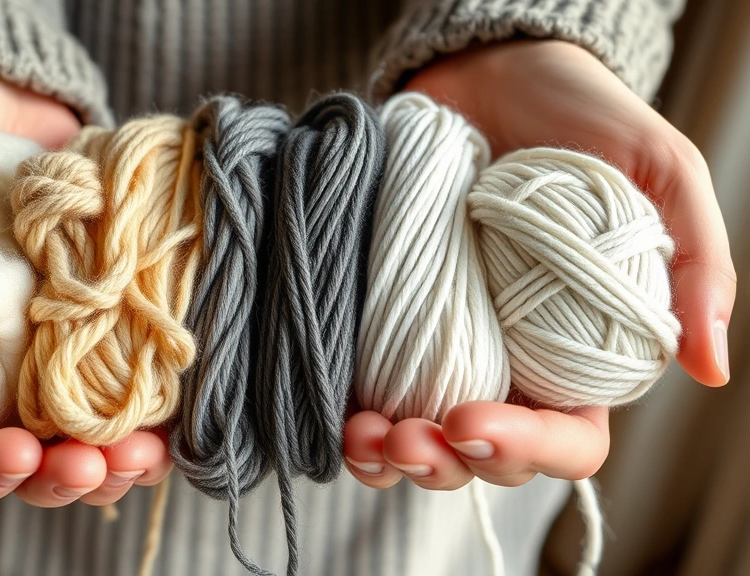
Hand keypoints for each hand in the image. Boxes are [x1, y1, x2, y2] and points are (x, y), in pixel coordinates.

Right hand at [0, 63, 173, 505]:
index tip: (12, 455)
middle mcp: (2, 371)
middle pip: (31, 462)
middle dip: (60, 478)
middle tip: (87, 466)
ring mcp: (62, 348)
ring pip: (91, 438)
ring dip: (115, 463)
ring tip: (136, 455)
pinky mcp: (113, 318)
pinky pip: (141, 385)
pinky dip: (159, 416)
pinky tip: (168, 422)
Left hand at [345, 40, 735, 489]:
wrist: (493, 77)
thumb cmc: (582, 122)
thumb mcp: (657, 173)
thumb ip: (694, 265)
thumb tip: (711, 367)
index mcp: (580, 354)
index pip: (567, 440)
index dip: (527, 450)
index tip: (472, 420)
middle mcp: (512, 365)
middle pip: (486, 456)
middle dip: (444, 462)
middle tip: (403, 436)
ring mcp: (445, 348)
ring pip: (424, 439)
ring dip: (391, 456)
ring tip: (364, 433)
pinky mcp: (391, 324)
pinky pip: (371, 392)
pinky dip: (352, 422)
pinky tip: (340, 413)